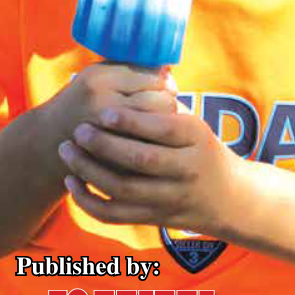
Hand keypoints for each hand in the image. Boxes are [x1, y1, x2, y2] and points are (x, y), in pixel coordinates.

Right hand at [44, 61, 178, 147]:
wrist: (45, 143)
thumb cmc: (80, 103)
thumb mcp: (97, 77)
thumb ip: (129, 70)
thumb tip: (168, 72)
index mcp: (99, 79)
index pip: (152, 77)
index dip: (165, 82)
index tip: (168, 86)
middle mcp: (101, 104)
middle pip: (157, 101)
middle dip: (168, 103)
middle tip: (168, 105)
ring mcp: (104, 135)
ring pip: (155, 127)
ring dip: (164, 124)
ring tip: (161, 122)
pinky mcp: (107, 159)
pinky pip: (145, 150)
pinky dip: (153, 144)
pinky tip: (151, 140)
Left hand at [58, 101, 239, 234]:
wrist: (227, 197)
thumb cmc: (201, 148)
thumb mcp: (194, 123)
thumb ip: (163, 106)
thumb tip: (129, 75)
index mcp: (198, 138)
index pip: (163, 129)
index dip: (133, 121)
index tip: (105, 111)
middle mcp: (187, 169)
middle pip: (141, 160)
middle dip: (105, 145)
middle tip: (78, 129)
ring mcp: (170, 197)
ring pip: (123, 188)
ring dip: (90, 170)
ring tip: (67, 150)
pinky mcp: (153, 219)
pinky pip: (114, 214)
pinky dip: (88, 201)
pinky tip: (72, 182)